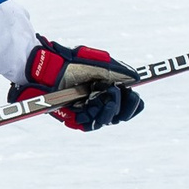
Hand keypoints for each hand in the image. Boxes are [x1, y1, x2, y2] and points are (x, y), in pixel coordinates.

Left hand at [18, 38, 145, 130]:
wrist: (51, 69)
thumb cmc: (74, 63)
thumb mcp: (102, 64)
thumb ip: (121, 72)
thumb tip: (137, 78)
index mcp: (108, 88)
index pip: (129, 102)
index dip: (133, 103)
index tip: (132, 95)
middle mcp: (99, 100)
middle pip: (120, 115)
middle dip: (122, 108)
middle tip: (114, 95)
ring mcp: (88, 109)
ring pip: (106, 121)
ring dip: (108, 113)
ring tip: (105, 102)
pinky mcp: (75, 117)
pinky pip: (89, 125)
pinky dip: (93, 119)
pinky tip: (91, 109)